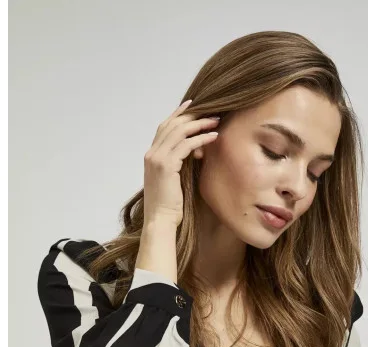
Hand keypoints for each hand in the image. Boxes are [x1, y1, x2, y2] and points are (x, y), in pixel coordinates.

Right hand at [143, 99, 220, 226]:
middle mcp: (152, 153)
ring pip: (180, 131)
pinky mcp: (166, 166)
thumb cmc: (168, 205)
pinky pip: (187, 145)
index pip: (164, 127)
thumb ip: (177, 163)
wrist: (160, 220)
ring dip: (200, 124)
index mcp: (151, 155)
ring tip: (216, 121)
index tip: (193, 104)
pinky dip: (201, 138)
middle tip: (212, 112)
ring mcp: (157, 159)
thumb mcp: (171, 179)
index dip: (178, 114)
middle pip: (172, 124)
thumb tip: (194, 151)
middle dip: (193, 115)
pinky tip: (214, 137)